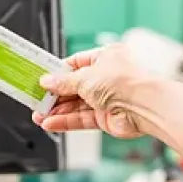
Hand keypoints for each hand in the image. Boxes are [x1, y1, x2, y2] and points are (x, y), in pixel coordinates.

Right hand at [32, 44, 147, 138]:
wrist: (145, 106)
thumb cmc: (124, 82)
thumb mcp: (85, 77)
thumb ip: (64, 82)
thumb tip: (47, 81)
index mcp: (105, 58)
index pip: (75, 64)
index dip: (58, 73)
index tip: (41, 79)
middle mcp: (107, 77)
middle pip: (74, 87)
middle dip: (55, 95)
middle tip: (37, 100)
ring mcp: (107, 99)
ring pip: (76, 105)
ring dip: (57, 111)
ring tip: (39, 116)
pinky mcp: (106, 118)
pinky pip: (82, 118)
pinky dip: (66, 121)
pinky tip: (51, 123)